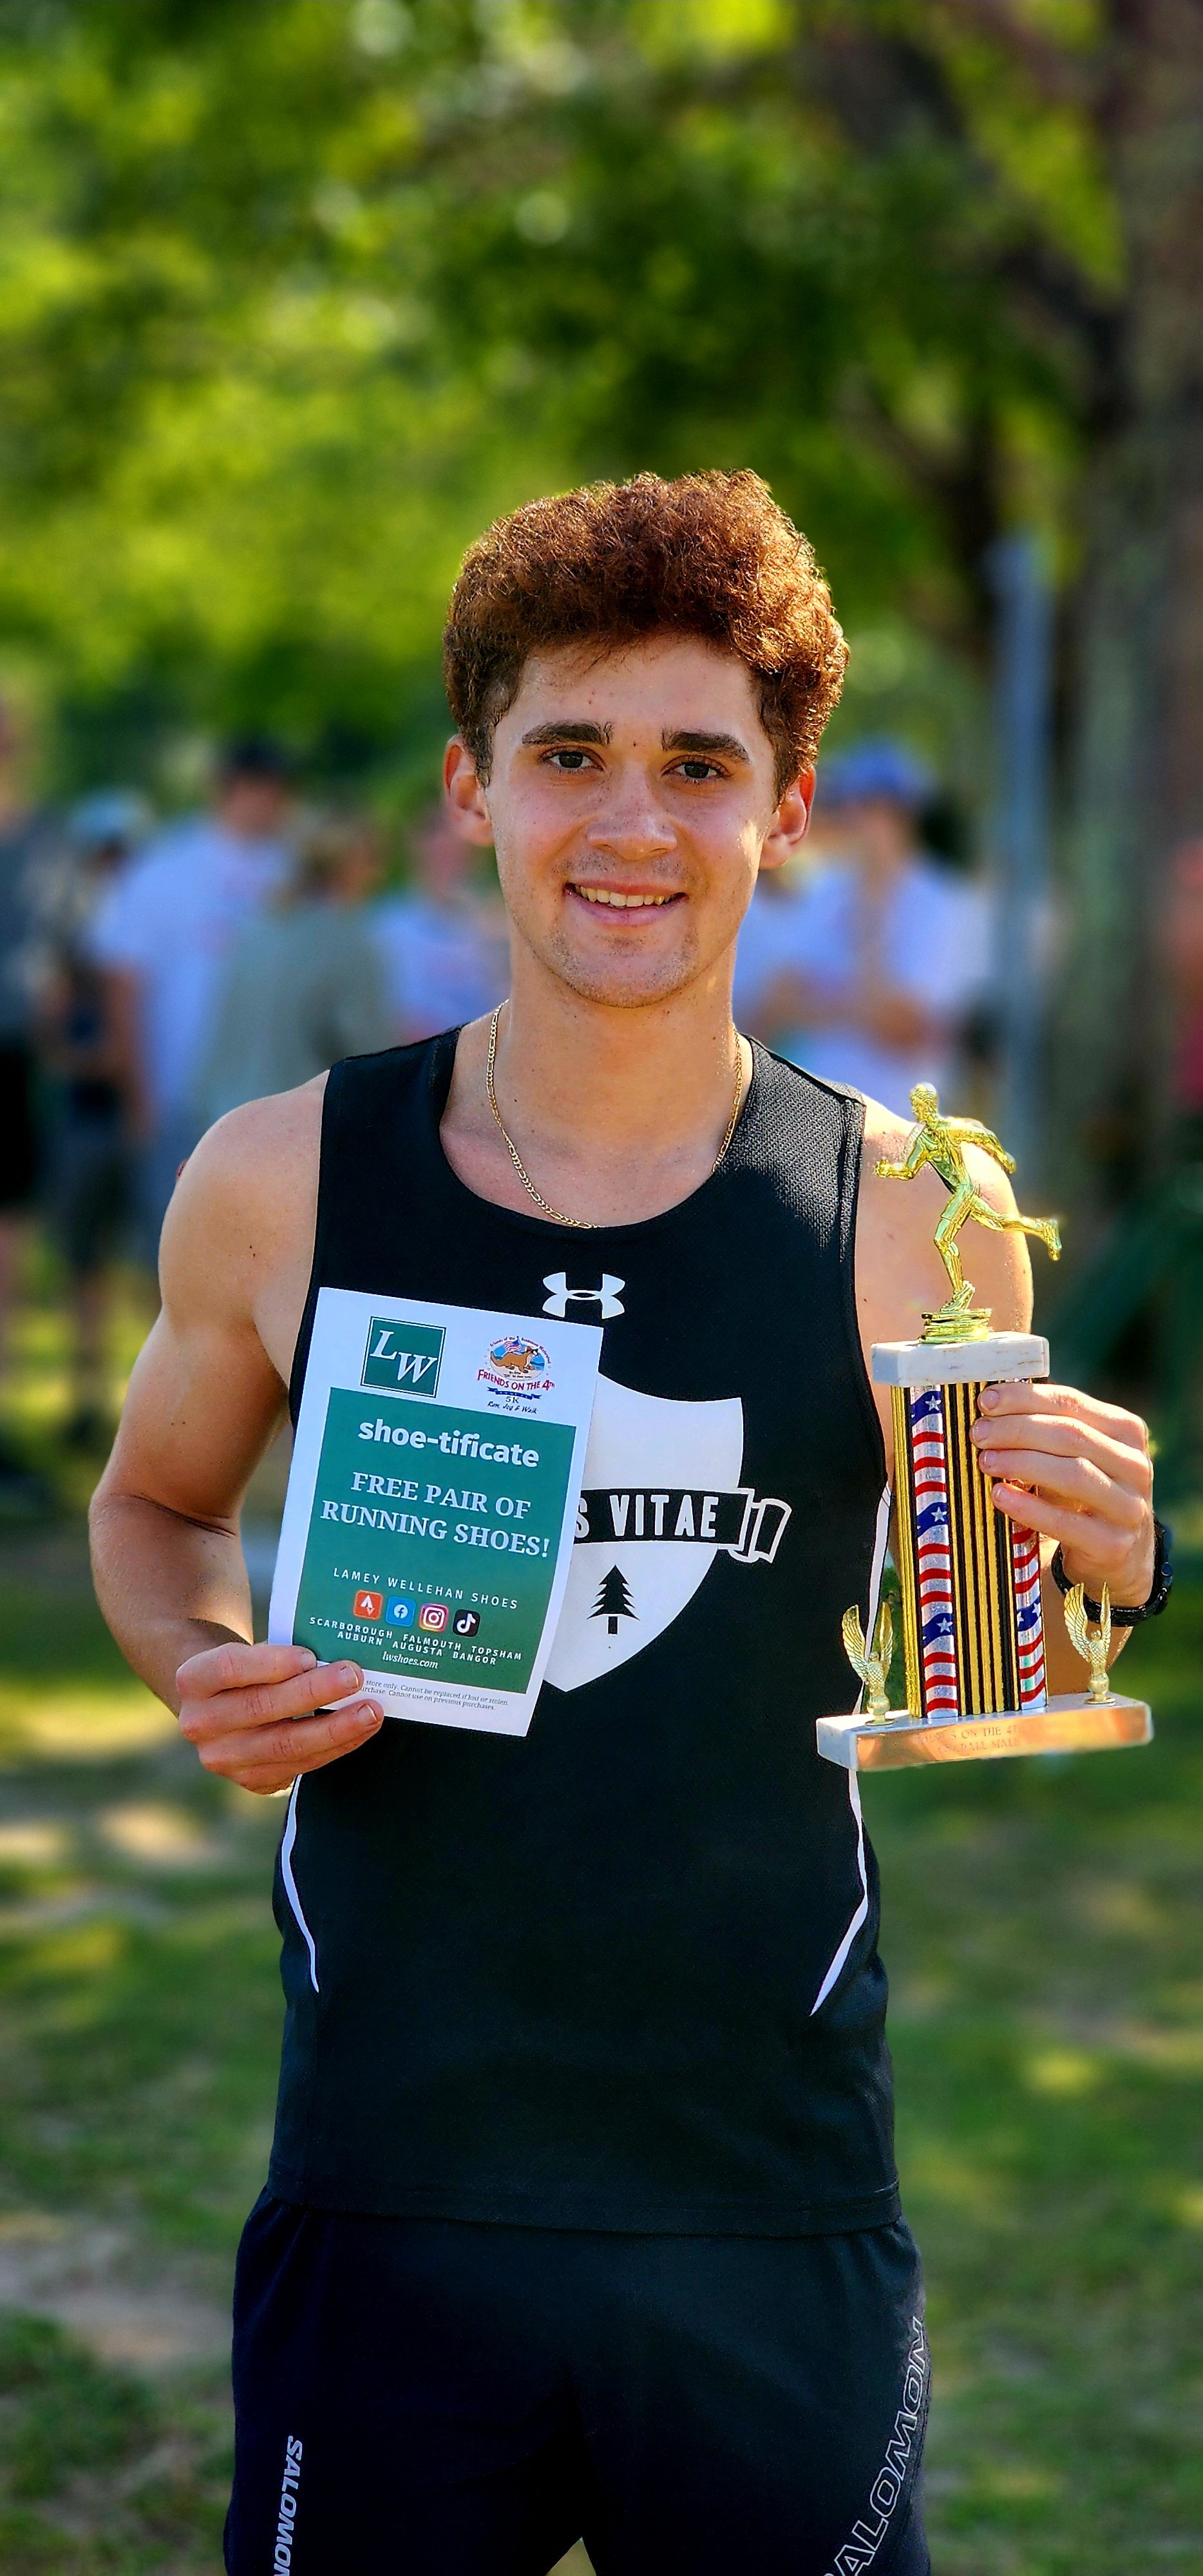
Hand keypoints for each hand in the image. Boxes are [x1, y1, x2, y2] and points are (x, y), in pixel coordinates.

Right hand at [176, 1640, 383, 1793]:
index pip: (230, 1668)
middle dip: (313, 1692)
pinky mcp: (251, 1781)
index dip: (271, 1662)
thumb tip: (338, 1658)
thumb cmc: (249, 1670)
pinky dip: (335, 1747)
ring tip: (370, 1710)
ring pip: (284, 1745)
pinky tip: (361, 1730)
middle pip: (260, 1708)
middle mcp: (200, 1724)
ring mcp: (223, 1759)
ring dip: (334, 1728)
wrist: (223, 1707)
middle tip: (354, 1677)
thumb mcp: (251, 1652)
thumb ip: (280, 1655)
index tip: (309, 1655)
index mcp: (193, 1680)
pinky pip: (299, 1766)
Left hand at [971, 1382, 1154, 1606]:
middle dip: (1017, 1430)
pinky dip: (1028, 1507)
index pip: (1070, 1402)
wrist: (1115, 1556)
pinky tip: (999, 1495)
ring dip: (1022, 1463)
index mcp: (1126, 1431)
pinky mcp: (1113, 1545)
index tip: (984, 1401)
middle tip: (978, 1433)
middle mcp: (1135, 1465)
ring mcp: (1129, 1508)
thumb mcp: (1074, 1455)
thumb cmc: (1082, 1494)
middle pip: (1071, 1436)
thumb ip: (1046, 1428)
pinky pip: (1066, 1523)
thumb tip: (988, 1404)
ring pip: (1073, 1474)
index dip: (1025, 1398)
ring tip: (984, 1461)